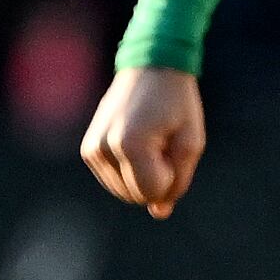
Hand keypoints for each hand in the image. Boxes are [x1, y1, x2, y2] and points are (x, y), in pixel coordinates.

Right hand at [82, 65, 206, 215]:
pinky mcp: (88, 150)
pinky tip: (138, 143)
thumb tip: (159, 212)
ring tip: (150, 140)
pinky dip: (130, 171)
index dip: (172, 176)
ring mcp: (91, 150)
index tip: (173, 144)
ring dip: (144, 175)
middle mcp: (103, 148)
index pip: (153, 193)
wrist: (152, 67)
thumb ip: (178, 182)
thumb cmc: (177, 104)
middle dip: (157, 178)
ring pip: (124, 192)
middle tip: (164, 142)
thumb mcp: (191, 142)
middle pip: (137, 196)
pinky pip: (114, 181)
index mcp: (129, 144)